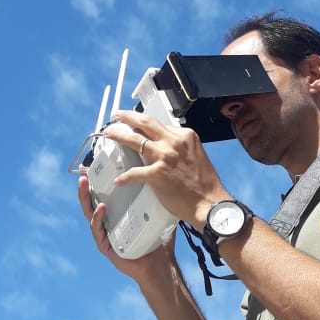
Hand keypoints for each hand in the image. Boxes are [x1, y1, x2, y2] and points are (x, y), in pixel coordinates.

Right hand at [78, 173, 176, 285]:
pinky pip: (98, 230)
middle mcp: (109, 224)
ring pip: (90, 214)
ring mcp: (105, 235)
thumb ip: (159, 200)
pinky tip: (100, 207)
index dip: (98, 181)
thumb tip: (166, 178)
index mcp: (118, 216)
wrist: (160, 266)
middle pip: (93, 201)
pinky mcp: (105, 247)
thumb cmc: (159, 242)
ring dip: (85, 198)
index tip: (92, 165)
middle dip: (86, 186)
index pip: (105, 195)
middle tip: (82, 171)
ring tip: (84, 184)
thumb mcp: (157, 215)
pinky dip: (98, 218)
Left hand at [102, 109, 229, 228]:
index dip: (145, 123)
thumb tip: (165, 147)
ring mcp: (164, 156)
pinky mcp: (157, 173)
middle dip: (128, 117)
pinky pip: (134, 172)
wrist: (209, 203)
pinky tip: (119, 179)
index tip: (137, 122)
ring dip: (119, 135)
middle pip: (145, 123)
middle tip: (117, 115)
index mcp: (185, 136)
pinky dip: (125, 177)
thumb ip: (181, 148)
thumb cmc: (205, 184)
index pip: (160, 124)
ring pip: (135, 140)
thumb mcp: (196, 155)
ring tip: (109, 134)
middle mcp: (174, 142)